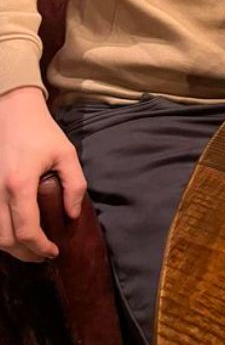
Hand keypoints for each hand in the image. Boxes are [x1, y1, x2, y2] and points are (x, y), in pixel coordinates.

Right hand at [0, 87, 86, 261]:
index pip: (26, 230)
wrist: (14, 113)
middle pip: (6, 239)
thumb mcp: (66, 154)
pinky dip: (0, 234)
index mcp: (19, 184)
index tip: (54, 251)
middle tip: (44, 255)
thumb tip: (72, 215)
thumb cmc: (42, 132)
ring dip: (10, 247)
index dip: (40, 247)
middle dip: (26, 253)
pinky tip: (14, 235)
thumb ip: (74, 185)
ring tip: (30, 249)